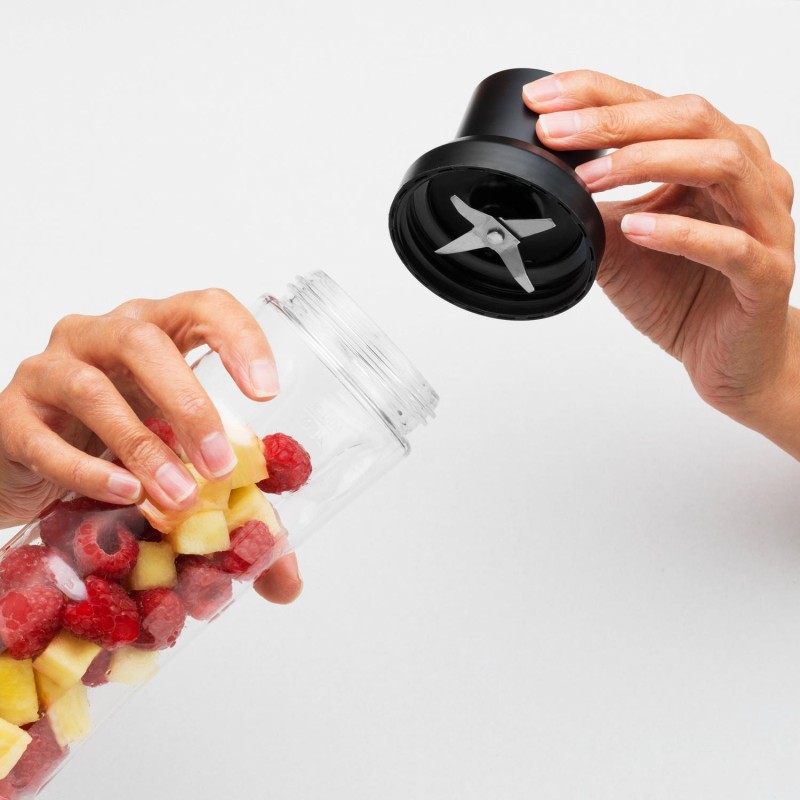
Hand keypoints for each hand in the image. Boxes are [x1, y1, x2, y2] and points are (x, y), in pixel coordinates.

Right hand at [0, 288, 301, 603]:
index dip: (240, 338)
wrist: (30, 464)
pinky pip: (43, 438)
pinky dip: (85, 470)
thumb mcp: (181, 459)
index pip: (204, 307)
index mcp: (156, 332)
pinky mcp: (10, 414)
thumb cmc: (116, 445)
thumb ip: (236, 507)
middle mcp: (100, 335)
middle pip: (145, 341)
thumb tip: (286, 582)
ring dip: (142, 446)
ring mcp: (50, 369)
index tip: (268, 393)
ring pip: (93, 389)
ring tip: (178, 497)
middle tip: (222, 465)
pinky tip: (121, 496)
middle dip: (190, 404)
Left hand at [523, 71, 798, 456]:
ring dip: (647, 163)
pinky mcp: (766, 273)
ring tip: (590, 178)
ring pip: (720, 164)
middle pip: (689, 118)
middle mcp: (746, 176)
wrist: (727, 356)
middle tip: (555, 131)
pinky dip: (681, 233)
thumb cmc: (682, 293)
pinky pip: (732, 244)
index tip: (543, 100)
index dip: (597, 95)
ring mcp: (763, 221)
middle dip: (614, 121)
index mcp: (710, 157)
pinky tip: (639, 229)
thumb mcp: (620, 245)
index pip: (656, 106)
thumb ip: (592, 210)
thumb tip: (538, 182)